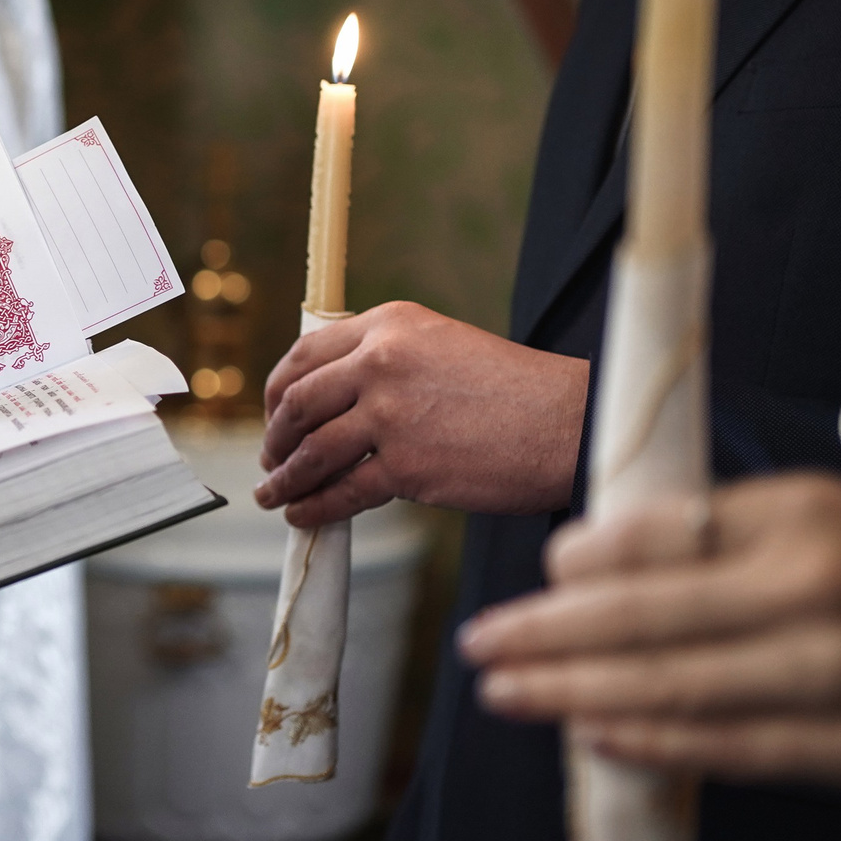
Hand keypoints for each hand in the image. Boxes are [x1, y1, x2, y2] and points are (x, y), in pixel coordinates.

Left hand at [254, 302, 588, 526]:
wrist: (569, 424)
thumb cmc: (513, 392)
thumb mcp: (443, 347)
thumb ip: (387, 361)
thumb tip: (329, 402)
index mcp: (389, 324)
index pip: (305, 354)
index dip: (276, 391)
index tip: (273, 416)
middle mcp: (382, 360)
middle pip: (297, 402)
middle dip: (274, 437)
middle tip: (271, 459)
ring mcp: (392, 413)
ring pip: (311, 451)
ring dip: (284, 479)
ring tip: (273, 496)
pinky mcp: (407, 465)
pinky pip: (341, 492)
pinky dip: (314, 508)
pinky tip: (304, 516)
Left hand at [459, 475, 840, 793]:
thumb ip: (730, 529)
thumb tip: (603, 549)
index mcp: (808, 519)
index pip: (661, 537)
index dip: (583, 563)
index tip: (535, 574)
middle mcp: (815, 593)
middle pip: (645, 618)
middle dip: (546, 634)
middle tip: (478, 646)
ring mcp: (837, 678)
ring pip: (674, 690)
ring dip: (575, 694)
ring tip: (507, 693)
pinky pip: (732, 750)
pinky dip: (654, 743)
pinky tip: (595, 737)